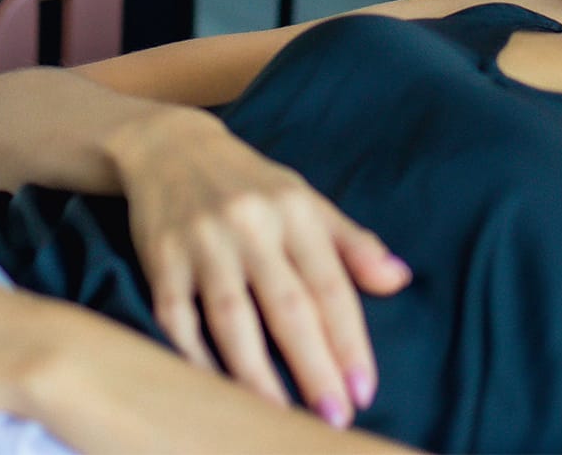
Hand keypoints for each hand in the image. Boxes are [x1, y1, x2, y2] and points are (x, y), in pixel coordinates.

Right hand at [99, 109, 407, 423]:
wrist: (168, 146)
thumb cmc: (250, 184)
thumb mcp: (306, 200)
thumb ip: (352, 244)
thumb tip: (401, 281)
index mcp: (294, 212)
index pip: (330, 285)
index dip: (349, 341)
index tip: (364, 390)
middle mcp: (249, 225)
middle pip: (286, 306)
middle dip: (313, 365)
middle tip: (333, 416)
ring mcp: (202, 242)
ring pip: (231, 316)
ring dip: (256, 373)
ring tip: (278, 416)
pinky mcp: (160, 258)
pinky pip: (176, 316)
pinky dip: (193, 356)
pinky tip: (216, 390)